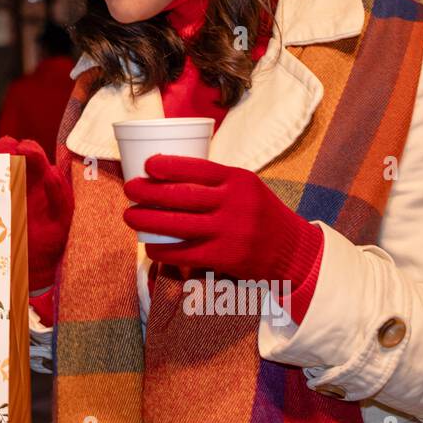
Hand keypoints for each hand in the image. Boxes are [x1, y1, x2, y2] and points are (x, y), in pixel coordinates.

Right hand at [0, 136, 71, 290]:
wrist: (27, 266)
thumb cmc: (48, 243)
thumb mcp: (61, 222)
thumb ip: (60, 196)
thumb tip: (51, 172)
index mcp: (38, 177)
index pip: (32, 152)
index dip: (27, 147)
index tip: (20, 151)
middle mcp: (17, 173)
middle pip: (6, 148)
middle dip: (1, 148)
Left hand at [122, 154, 321, 286]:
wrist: (293, 251)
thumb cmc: (260, 213)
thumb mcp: (247, 187)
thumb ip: (215, 180)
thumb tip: (167, 172)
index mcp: (239, 180)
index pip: (198, 168)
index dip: (169, 165)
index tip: (147, 165)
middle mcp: (234, 204)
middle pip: (182, 196)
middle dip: (148, 192)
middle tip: (129, 189)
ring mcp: (229, 232)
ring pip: (178, 225)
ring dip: (147, 220)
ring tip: (129, 216)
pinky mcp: (224, 258)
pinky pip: (185, 254)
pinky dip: (163, 250)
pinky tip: (149, 246)